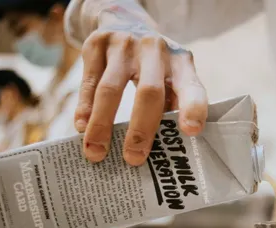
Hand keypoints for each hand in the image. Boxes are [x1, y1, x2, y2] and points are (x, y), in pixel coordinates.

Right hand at [74, 4, 207, 165]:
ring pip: (111, 90)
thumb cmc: (154, 66)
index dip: (193, 108)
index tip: (191, 131)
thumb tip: (163, 151)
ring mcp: (125, 44)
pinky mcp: (97, 43)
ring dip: (102, 126)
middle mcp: (155, 50)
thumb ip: (171, 106)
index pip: (192, 87)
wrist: (124, 21)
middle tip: (133, 159)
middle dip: (141, 130)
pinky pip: (89, 82)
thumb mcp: (170, 78)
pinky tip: (82, 129)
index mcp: (181, 63)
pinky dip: (85, 109)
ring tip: (97, 153)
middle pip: (148, 92)